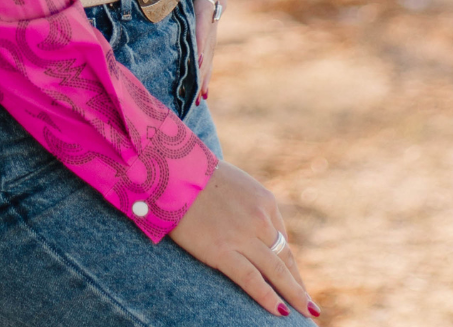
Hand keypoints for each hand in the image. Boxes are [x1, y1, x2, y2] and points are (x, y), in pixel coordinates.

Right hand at [169, 161, 319, 317]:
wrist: (174, 172)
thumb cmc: (200, 176)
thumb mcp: (237, 185)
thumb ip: (250, 207)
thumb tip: (257, 230)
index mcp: (265, 202)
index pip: (282, 239)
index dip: (289, 264)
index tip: (296, 281)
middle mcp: (260, 219)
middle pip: (284, 257)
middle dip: (297, 284)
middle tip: (310, 307)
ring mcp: (243, 236)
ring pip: (276, 271)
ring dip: (294, 295)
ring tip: (306, 314)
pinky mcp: (222, 251)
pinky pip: (251, 279)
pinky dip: (267, 297)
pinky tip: (280, 312)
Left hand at [188, 0, 224, 99]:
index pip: (204, 21)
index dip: (200, 47)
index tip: (197, 70)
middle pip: (209, 39)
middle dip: (202, 69)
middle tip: (196, 99)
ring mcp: (212, 2)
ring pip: (208, 40)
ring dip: (203, 68)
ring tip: (199, 97)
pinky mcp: (204, 3)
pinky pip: (203, 33)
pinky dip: (202, 55)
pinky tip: (199, 77)